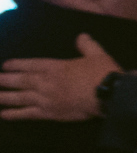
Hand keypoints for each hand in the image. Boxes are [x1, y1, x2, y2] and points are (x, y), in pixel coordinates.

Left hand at [0, 32, 120, 121]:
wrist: (109, 94)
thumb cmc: (103, 73)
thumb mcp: (97, 54)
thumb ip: (87, 45)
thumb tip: (81, 36)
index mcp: (56, 67)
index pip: (31, 64)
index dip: (17, 65)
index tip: (5, 66)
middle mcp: (46, 82)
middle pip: (21, 81)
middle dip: (4, 80)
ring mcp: (46, 98)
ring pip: (20, 97)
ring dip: (4, 97)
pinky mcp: (50, 113)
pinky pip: (28, 114)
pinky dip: (15, 115)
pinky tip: (4, 115)